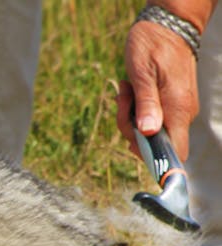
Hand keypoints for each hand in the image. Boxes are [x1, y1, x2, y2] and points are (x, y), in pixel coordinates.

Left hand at [117, 20, 200, 160]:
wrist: (167, 28)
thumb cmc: (153, 48)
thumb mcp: (143, 75)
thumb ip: (146, 105)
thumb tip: (147, 133)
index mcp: (178, 111)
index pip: (175, 152)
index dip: (154, 157)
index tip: (132, 142)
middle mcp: (181, 114)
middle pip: (154, 143)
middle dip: (130, 129)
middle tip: (123, 102)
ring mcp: (176, 109)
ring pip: (148, 130)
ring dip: (130, 115)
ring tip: (126, 90)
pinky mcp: (169, 103)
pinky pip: (149, 116)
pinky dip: (135, 108)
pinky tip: (130, 90)